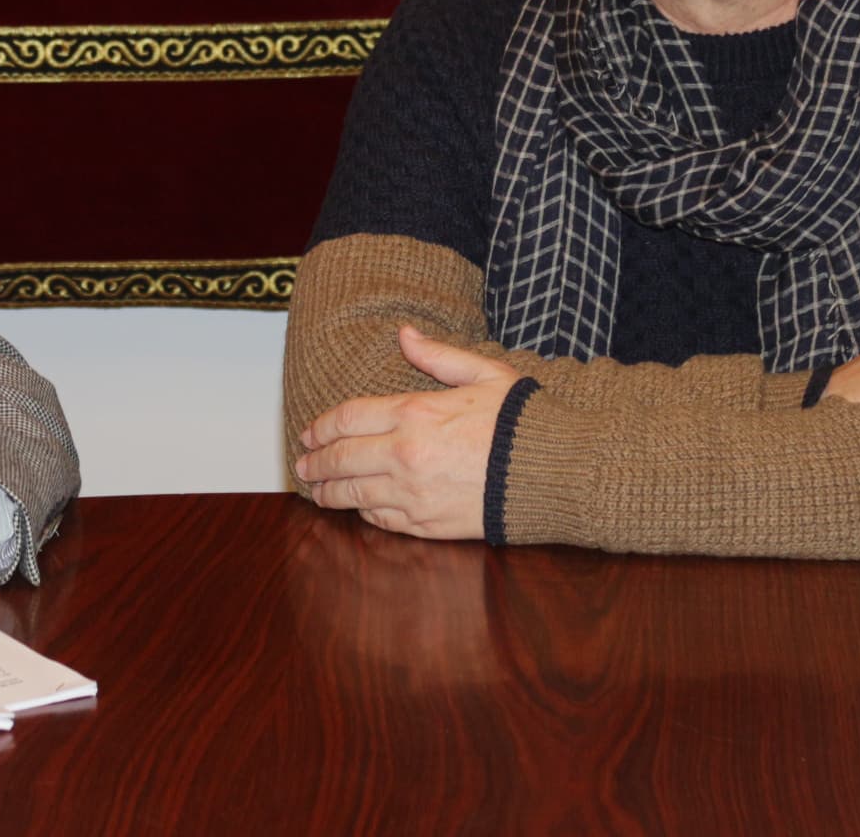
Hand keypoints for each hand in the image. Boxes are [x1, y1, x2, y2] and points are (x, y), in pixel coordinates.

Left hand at [293, 326, 523, 539]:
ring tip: (316, 490)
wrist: (558, 474)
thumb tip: (405, 334)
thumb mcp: (484, 373)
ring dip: (328, 492)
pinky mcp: (428, 525)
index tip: (308, 431)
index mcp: (414, 413)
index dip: (321, 426)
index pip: (347, 418)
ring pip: (353, 495)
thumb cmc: (524, 421)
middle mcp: (405, 455)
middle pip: (341, 459)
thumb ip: (438, 356)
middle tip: (302, 464)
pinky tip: (358, 507)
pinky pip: (381, 519)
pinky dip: (363, 512)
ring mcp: (414, 493)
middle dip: (315, 461)